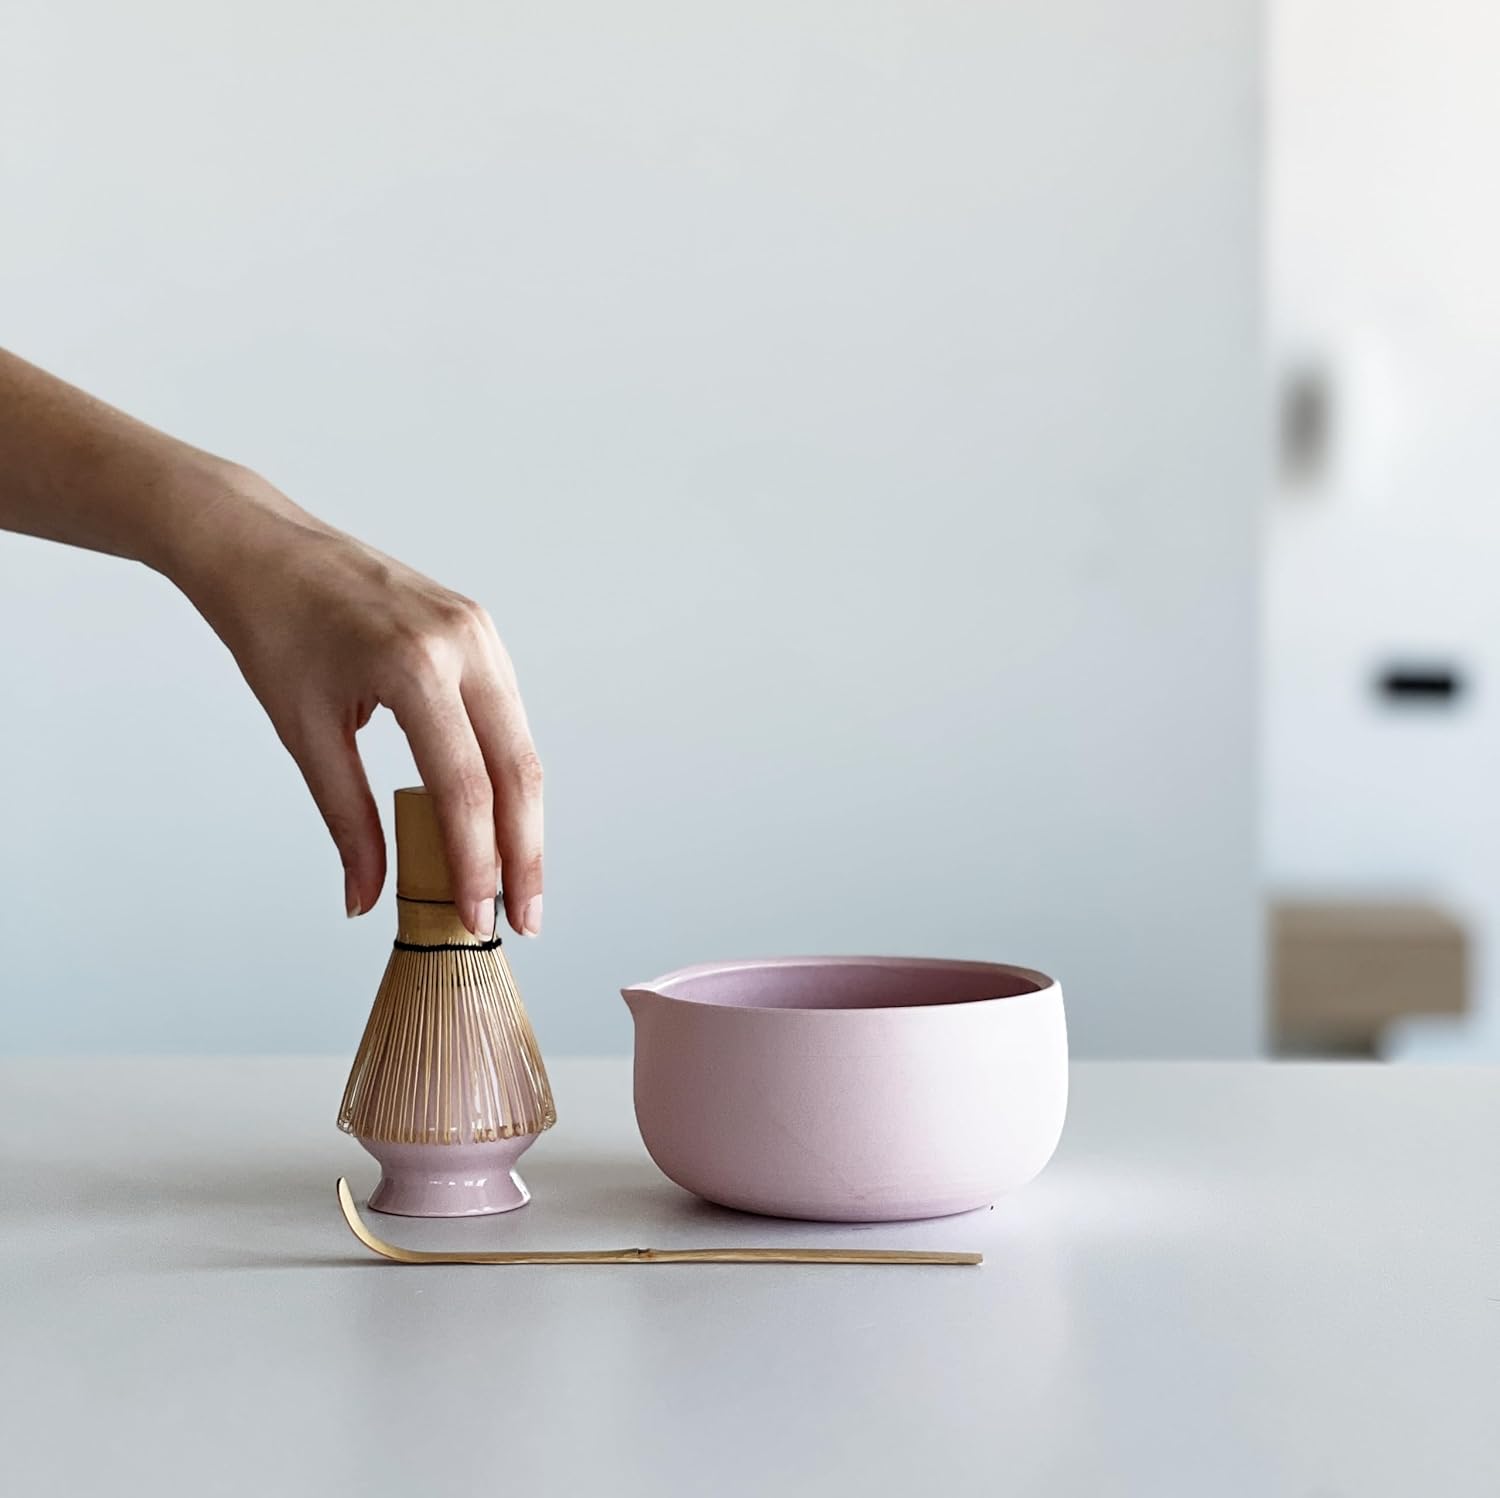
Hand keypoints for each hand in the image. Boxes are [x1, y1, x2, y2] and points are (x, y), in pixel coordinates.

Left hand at [170, 471, 542, 939]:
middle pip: (517, 770)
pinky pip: (508, 715)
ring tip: (518, 881)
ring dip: (524, 818)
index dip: (477, 862)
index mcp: (415, 666)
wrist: (264, 548)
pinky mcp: (481, 630)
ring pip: (522, 745)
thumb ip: (347, 819)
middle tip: (525, 918)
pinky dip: (509, 774)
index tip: (477, 920)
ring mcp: (481, 631)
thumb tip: (365, 898)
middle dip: (524, 853)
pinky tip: (502, 818)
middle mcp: (464, 643)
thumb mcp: (304, 732)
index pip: (465, 786)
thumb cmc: (272, 629)